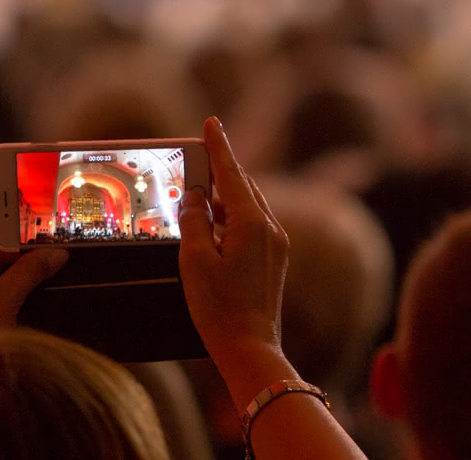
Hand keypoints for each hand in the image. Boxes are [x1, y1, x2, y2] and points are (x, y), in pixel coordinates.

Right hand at [179, 117, 294, 408]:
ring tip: (199, 195)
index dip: (219, 146)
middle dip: (221, 170)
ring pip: (249, 205)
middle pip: (243, 186)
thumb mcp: (195, 260)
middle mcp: (270, 227)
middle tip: (200, 154)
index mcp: (251, 222)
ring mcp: (276, 244)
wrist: (250, 348)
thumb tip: (196, 197)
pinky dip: (232, 217)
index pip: (232, 173)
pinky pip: (253, 224)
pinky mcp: (275, 260)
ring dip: (225, 196)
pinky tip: (214, 226)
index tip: (211, 122)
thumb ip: (194, 220)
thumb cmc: (219, 308)